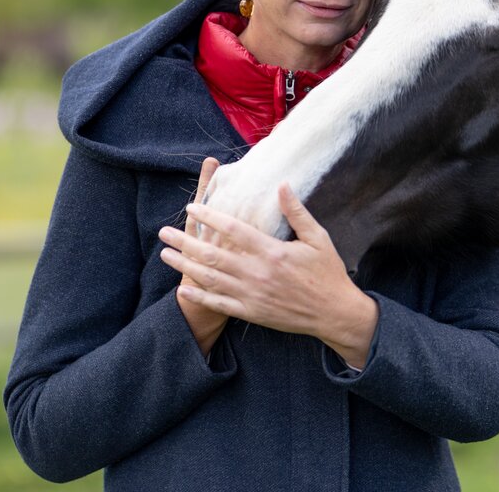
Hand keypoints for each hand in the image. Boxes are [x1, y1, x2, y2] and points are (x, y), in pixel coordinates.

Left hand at [159, 184, 378, 368]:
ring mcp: (252, 295)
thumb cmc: (327, 272)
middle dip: (185, 242)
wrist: (334, 313)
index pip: (233, 230)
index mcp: (272, 252)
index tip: (192, 207)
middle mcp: (257, 273)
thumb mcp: (317, 237)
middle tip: (164, 231)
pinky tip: (182, 288)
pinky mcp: (252, 313)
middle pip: (212, 254)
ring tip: (165, 254)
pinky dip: (199, 296)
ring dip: (185, 266)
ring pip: (210, 279)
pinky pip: (220, 304)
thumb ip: (297, 212)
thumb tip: (283, 184)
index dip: (209, 217)